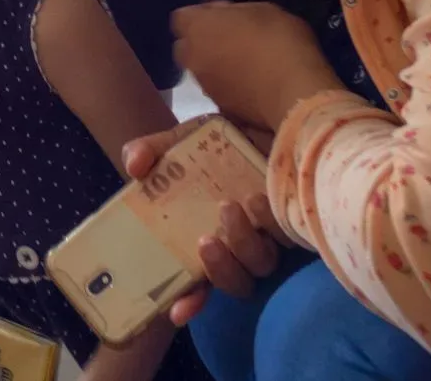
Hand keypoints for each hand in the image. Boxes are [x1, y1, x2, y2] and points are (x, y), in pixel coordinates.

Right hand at [122, 120, 282, 324]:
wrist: (267, 117)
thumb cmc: (219, 141)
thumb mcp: (179, 142)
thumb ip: (150, 151)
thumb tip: (133, 165)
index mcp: (209, 238)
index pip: (199, 284)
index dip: (189, 301)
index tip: (175, 312)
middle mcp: (240, 245)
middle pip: (237, 282)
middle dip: (221, 269)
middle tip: (207, 240)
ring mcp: (271, 236)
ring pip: (263, 264)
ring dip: (246, 242)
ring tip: (239, 204)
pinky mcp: (297, 220)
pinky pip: (290, 236)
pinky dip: (274, 224)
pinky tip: (260, 197)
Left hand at [173, 1, 345, 133]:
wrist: (294, 93)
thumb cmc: (280, 41)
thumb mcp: (262, 10)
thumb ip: (233, 12)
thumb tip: (223, 17)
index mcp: (198, 27)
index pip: (181, 17)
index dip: (201, 15)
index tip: (224, 15)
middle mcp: (192, 56)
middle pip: (185, 45)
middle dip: (200, 41)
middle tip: (230, 39)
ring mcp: (203, 84)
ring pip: (199, 68)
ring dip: (213, 63)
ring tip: (243, 63)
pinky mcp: (219, 105)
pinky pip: (216, 88)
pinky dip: (226, 84)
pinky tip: (250, 83)